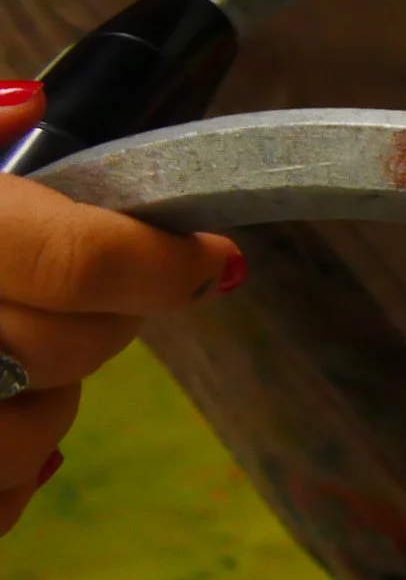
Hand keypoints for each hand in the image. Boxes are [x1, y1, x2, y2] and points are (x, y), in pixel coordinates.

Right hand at [0, 83, 242, 537]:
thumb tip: (24, 103)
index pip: (76, 263)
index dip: (161, 264)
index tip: (211, 260)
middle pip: (67, 347)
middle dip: (106, 319)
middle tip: (101, 291)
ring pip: (30, 439)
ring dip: (46, 402)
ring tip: (11, 359)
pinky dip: (7, 476)